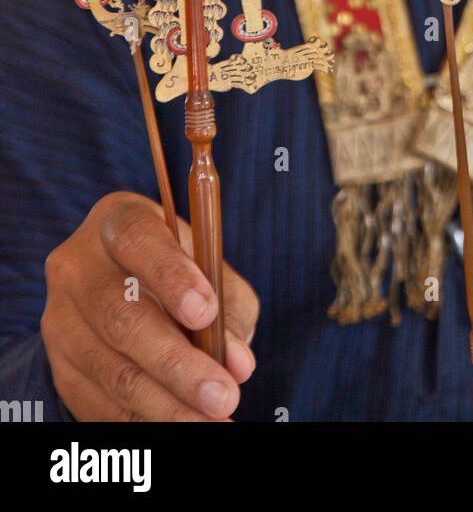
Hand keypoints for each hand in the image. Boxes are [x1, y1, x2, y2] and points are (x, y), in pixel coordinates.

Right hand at [41, 192, 258, 421]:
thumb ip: (229, 306)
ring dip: (169, 406)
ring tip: (214, 421)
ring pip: (113, 372)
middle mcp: (78, 266)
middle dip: (178, 364)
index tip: (207, 313)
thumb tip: (237, 363)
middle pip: (122, 318)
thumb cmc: (178, 272)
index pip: (137, 240)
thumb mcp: (208, 268)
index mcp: (118, 221)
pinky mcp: (60, 367)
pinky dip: (147, 422)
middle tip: (224, 395)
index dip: (172, 276)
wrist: (120, 287)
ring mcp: (61, 319)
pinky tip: (185, 426)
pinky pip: (102, 404)